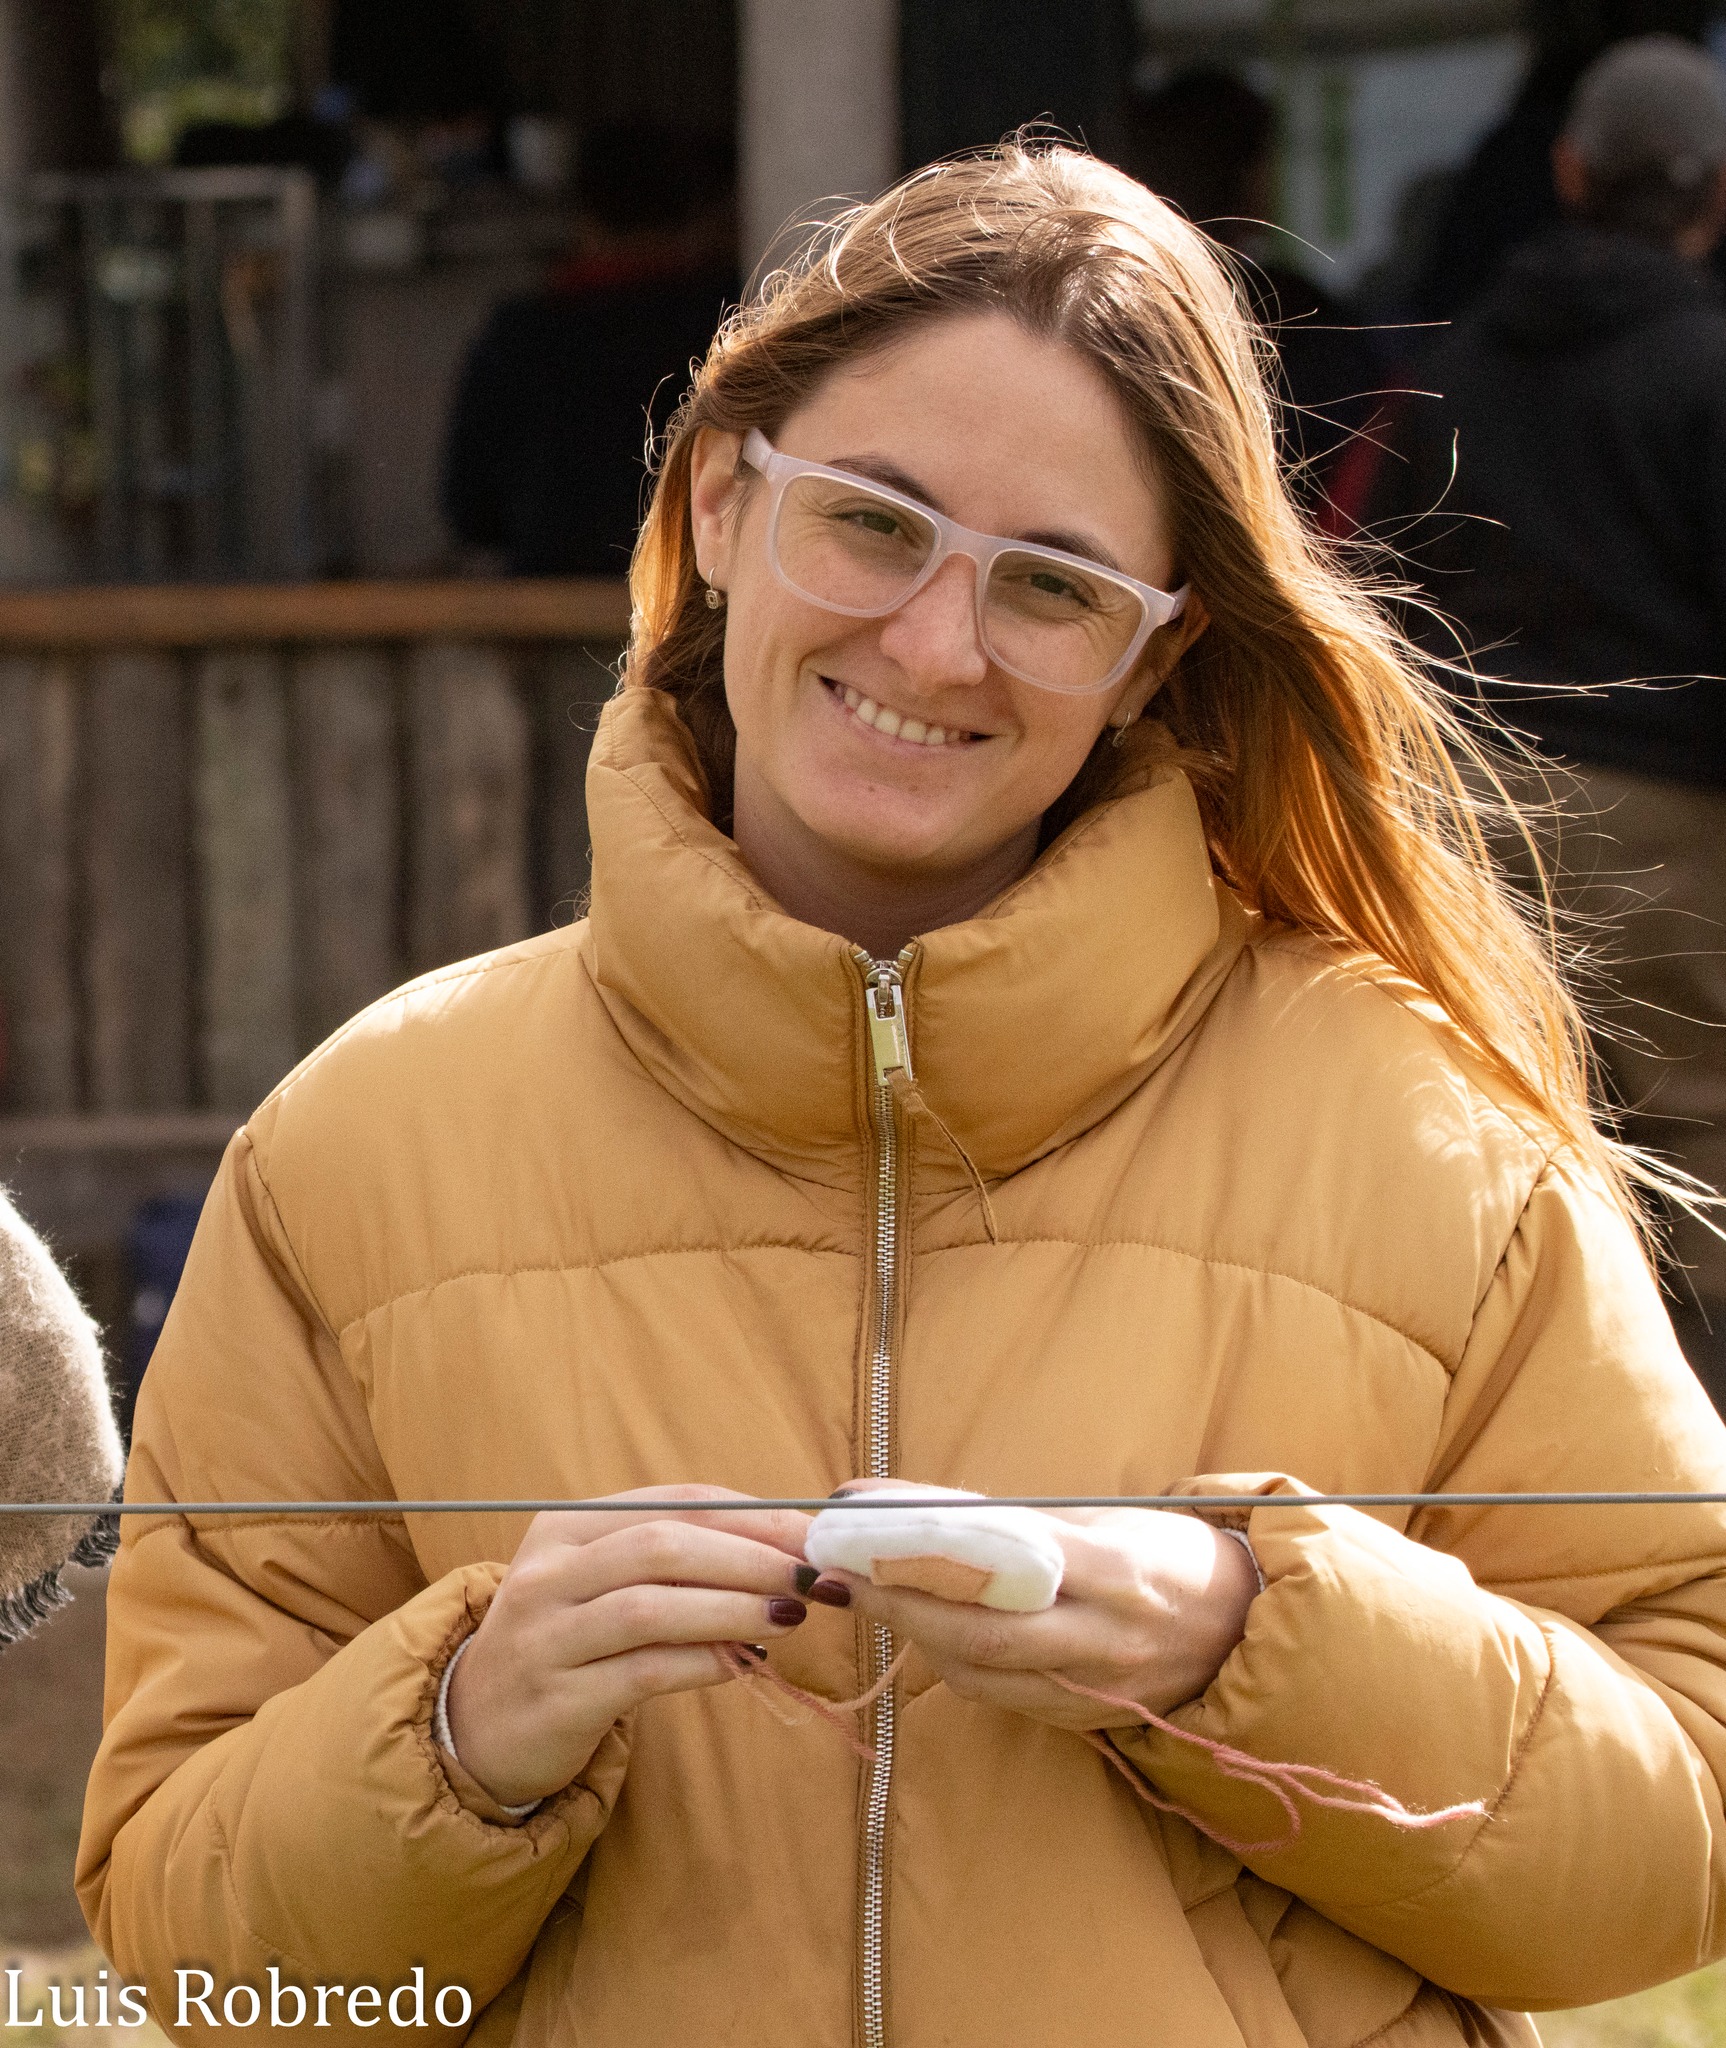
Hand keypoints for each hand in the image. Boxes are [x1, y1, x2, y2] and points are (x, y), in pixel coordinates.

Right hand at [446, 1485, 816, 1805]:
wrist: (479, 1726)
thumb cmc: (571, 1640)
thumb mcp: (606, 1582)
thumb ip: (679, 1561)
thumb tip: (787, 1549)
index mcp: (566, 1525)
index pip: (674, 1503)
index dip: (752, 1514)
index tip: (812, 1533)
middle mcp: (548, 1573)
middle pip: (663, 1546)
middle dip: (750, 1556)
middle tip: (813, 1576)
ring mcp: (545, 1637)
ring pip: (651, 1608)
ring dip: (733, 1608)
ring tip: (790, 1615)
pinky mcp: (556, 1700)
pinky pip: (643, 1672)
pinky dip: (702, 1663)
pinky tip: (742, 1662)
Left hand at [831, 1486, 1257, 1730]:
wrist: (1247, 1627)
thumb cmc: (1168, 1553)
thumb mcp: (1104, 1519)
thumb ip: (1018, 1523)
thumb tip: (914, 1511)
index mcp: (1113, 1568)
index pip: (997, 1557)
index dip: (918, 1543)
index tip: (857, 1518)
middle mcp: (1104, 1636)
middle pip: (977, 1633)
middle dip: (896, 1603)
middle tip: (840, 1571)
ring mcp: (1095, 1687)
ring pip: (981, 1673)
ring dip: (916, 1634)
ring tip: (874, 1594)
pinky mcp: (1088, 1721)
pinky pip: (1004, 1697)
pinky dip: (958, 1663)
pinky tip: (932, 1631)